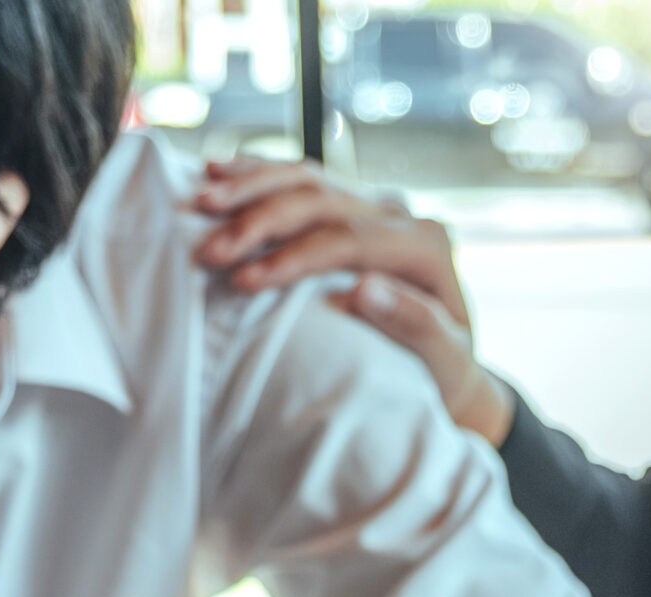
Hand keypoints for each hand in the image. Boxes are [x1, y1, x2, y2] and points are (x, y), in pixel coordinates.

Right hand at [191, 159, 512, 443]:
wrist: (448, 362)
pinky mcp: (352, 205)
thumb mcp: (445, 360)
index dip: (295, 257)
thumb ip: (416, 324)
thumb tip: (366, 290)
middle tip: (210, 251)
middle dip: (260, 223)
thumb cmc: (444, 373)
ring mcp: (375, 204)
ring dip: (250, 188)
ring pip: (307, 179)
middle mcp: (402, 215)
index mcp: (427, 247)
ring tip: (202, 202)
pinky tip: (220, 170)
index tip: (246, 282)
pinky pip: (301, 178)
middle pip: (322, 202)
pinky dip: (259, 173)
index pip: (351, 241)